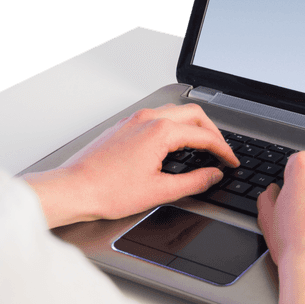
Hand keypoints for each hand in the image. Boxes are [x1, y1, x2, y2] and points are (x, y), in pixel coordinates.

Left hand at [23, 103, 238, 227]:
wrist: (74, 189)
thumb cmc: (107, 191)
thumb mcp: (159, 191)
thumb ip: (193, 181)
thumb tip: (212, 175)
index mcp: (160, 132)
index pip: (203, 135)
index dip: (223, 150)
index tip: (230, 162)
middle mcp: (147, 119)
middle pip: (194, 114)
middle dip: (213, 132)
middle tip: (222, 151)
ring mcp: (134, 119)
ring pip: (175, 112)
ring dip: (193, 126)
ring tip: (202, 146)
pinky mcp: (124, 125)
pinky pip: (157, 116)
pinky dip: (174, 126)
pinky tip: (174, 144)